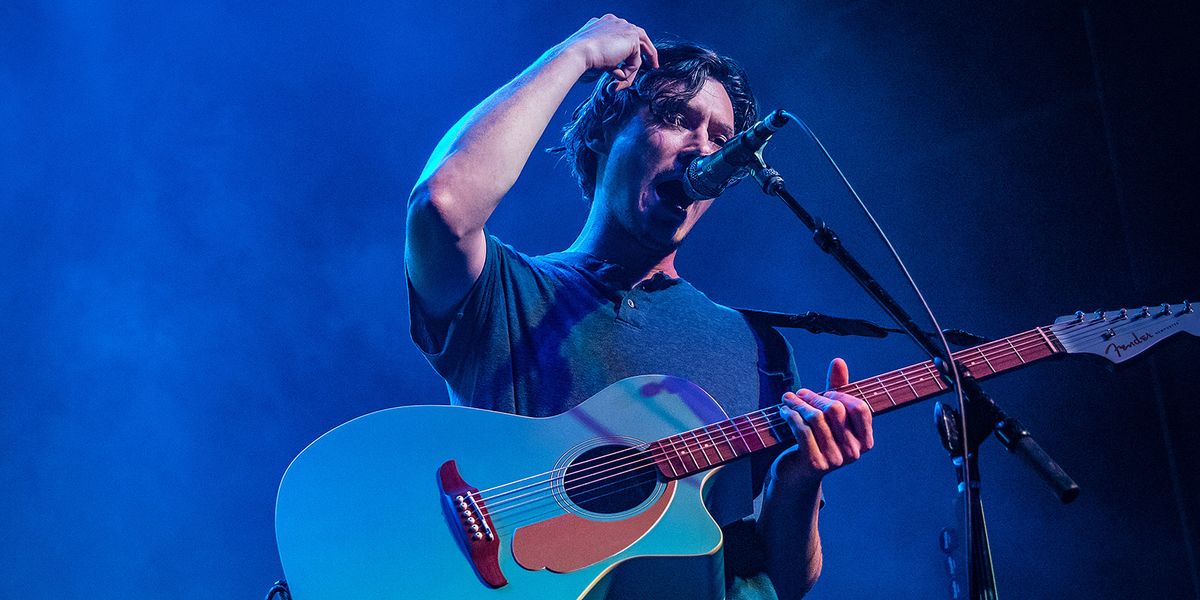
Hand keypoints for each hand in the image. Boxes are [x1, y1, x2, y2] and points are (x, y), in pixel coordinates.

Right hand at [560, 14, 658, 90]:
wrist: (576, 54)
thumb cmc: (579, 60)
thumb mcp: (595, 59)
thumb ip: (609, 62)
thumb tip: (618, 73)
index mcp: (603, 23)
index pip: (623, 34)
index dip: (630, 49)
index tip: (635, 59)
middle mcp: (615, 21)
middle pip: (638, 37)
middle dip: (648, 52)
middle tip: (655, 65)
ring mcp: (624, 26)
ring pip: (636, 53)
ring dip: (630, 71)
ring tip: (618, 82)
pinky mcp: (632, 37)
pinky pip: (636, 61)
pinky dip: (629, 73)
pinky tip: (615, 75)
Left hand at [770, 358, 874, 484]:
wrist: (797, 475)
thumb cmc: (817, 440)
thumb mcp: (829, 415)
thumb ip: (837, 388)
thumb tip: (838, 361)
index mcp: (865, 441)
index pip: (859, 407)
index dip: (840, 395)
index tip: (823, 393)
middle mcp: (854, 452)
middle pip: (835, 410)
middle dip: (814, 397)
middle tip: (798, 394)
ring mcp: (836, 460)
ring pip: (815, 418)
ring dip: (797, 404)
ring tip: (787, 398)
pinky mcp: (816, 464)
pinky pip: (802, 430)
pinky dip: (791, 416)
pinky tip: (783, 411)